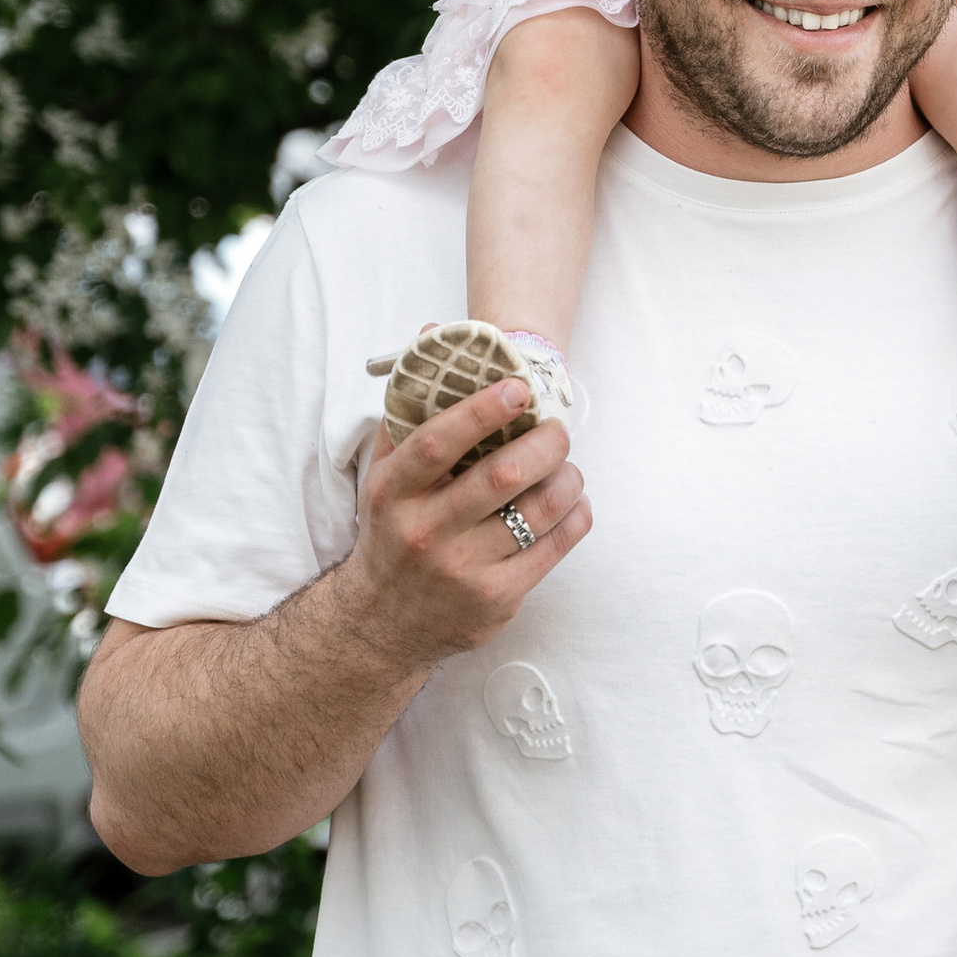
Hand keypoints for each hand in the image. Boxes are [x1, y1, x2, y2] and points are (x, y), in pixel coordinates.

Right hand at [343, 379, 589, 673]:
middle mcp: (424, 531)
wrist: (380, 622)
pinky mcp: (495, 599)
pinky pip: (553, 549)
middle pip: (502, 476)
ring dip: (568, 480)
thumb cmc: (393, 530)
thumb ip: (411, 408)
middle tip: (559, 430)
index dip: (483, 409)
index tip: (520, 388)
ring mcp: (462, 569)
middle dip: (546, 443)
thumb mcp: (386, 473)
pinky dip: (575, 518)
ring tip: (567, 466)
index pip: (439, 441)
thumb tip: (434, 333)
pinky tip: (575, 503)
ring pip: (537, 513)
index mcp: (394, 491)